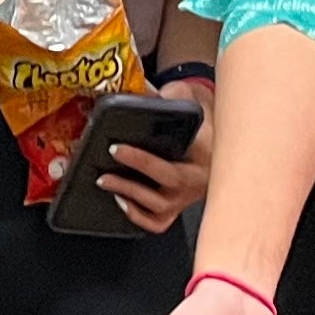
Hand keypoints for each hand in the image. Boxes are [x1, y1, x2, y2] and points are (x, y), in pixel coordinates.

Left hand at [101, 87, 209, 235]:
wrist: (210, 141)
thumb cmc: (194, 120)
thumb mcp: (186, 99)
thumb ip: (168, 95)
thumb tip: (140, 91)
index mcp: (206, 152)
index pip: (177, 156)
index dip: (144, 159)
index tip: (117, 148)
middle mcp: (198, 179)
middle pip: (168, 181)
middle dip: (135, 170)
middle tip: (111, 156)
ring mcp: (186, 198)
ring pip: (160, 206)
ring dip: (129, 194)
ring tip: (105, 180)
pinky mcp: (175, 211)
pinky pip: (157, 223)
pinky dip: (138, 216)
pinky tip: (121, 201)